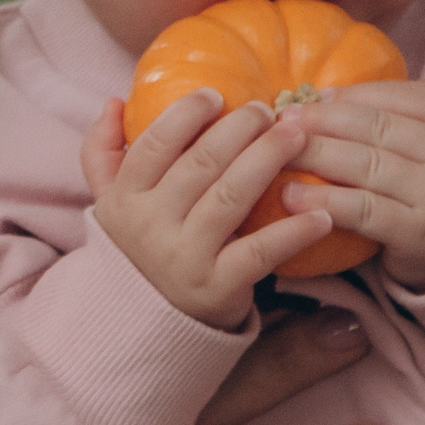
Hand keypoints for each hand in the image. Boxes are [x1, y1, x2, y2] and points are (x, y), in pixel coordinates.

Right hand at [81, 91, 335, 327]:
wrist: (141, 329)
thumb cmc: (135, 251)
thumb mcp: (108, 205)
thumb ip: (102, 153)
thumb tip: (114, 101)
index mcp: (123, 199)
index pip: (153, 145)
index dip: (186, 115)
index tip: (217, 94)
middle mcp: (149, 226)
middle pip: (199, 165)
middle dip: (239, 129)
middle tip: (270, 109)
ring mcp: (184, 258)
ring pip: (230, 197)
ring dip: (267, 161)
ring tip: (297, 137)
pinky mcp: (218, 289)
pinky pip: (260, 252)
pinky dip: (293, 232)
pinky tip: (321, 214)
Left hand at [277, 75, 424, 290]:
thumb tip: (342, 91)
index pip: (399, 97)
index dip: (351, 95)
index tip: (313, 97)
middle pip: (375, 128)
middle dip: (321, 121)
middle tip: (281, 121)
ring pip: (364, 165)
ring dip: (313, 156)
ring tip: (275, 153)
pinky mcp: (419, 234)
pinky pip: (363, 211)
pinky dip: (323, 200)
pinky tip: (291, 196)